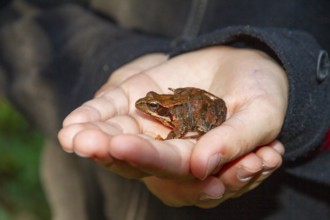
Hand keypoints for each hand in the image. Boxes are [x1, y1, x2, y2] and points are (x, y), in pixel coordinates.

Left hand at [58, 46, 287, 206]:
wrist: (251, 66)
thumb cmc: (262, 92)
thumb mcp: (261, 114)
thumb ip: (237, 140)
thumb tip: (203, 165)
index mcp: (202, 162)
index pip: (174, 167)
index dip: (148, 158)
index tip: (122, 146)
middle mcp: (174, 150)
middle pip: (139, 158)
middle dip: (111, 152)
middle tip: (83, 144)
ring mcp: (156, 127)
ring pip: (122, 138)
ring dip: (95, 137)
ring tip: (71, 135)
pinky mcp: (144, 101)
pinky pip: (117, 111)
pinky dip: (95, 115)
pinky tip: (73, 123)